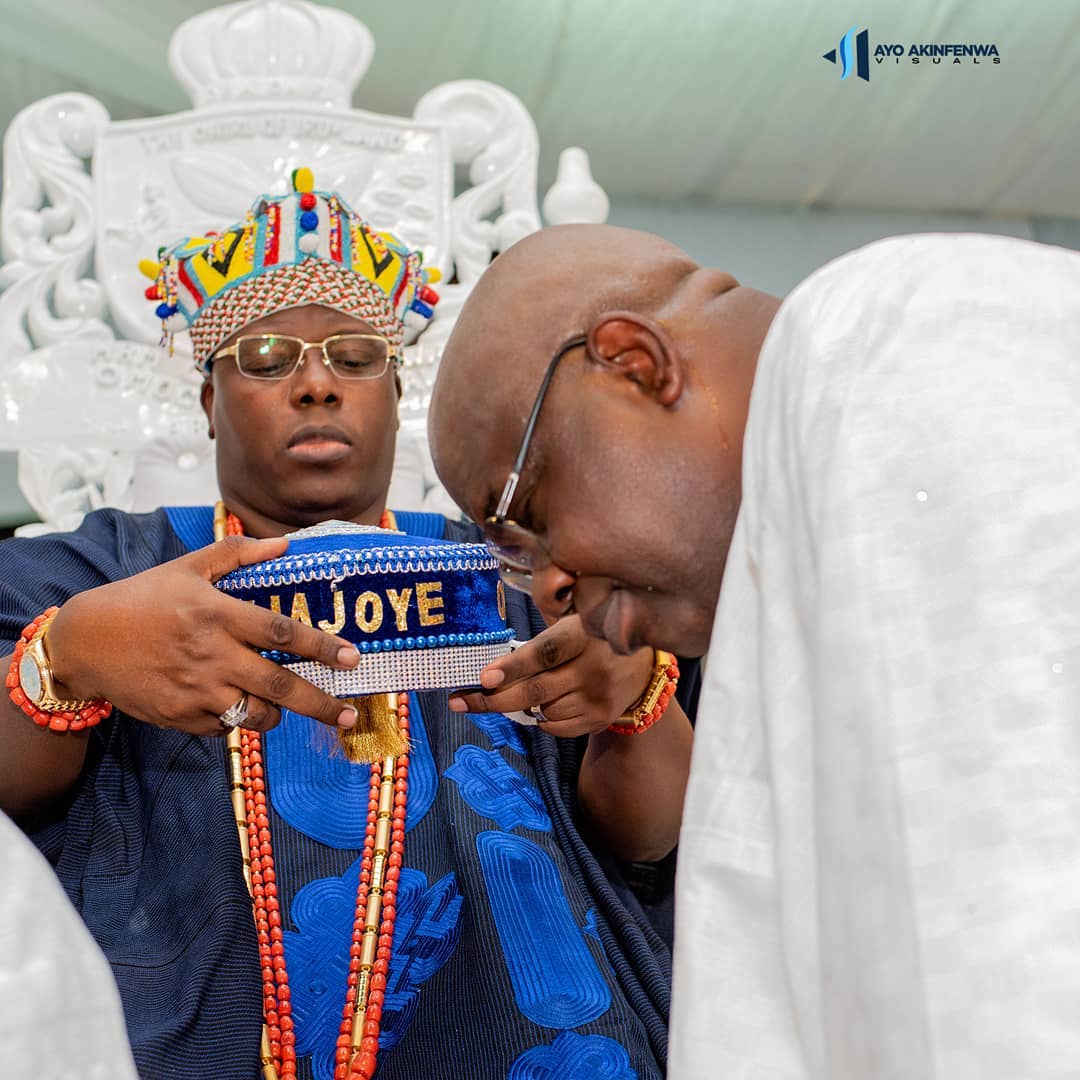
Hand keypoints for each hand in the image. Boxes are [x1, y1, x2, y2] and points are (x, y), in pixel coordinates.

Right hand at [45, 536, 360, 735]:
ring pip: (256, 714)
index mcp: (216, 614)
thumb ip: (237, 555)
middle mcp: (211, 655)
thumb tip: (283, 544)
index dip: (322, 647)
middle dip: (321, 702)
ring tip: (288, 707)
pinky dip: (238, 721)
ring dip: (279, 714)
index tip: (352, 658)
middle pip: (280, 685)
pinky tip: (239, 707)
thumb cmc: (141, 598)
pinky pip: (224, 728)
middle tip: (348, 712)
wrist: (84, 642)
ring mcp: (195, 691)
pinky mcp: (179, 717)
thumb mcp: (187, 568)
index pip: (282, 633)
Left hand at [448, 614, 652, 736]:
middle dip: (493, 699)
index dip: (512, 666)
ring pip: (542, 711)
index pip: (543, 653)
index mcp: (582, 634)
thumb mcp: (571, 623)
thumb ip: (539, 641)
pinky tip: (550, 701)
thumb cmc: (591, 637)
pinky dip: (543, 718)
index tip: (484, 677)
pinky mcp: (600, 719)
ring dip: (524, 704)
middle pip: (535, 690)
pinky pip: (555, 728)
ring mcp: (598, 697)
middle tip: (461, 700)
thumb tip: (492, 668)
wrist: (644, 664)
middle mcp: (593, 667)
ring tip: (531, 687)